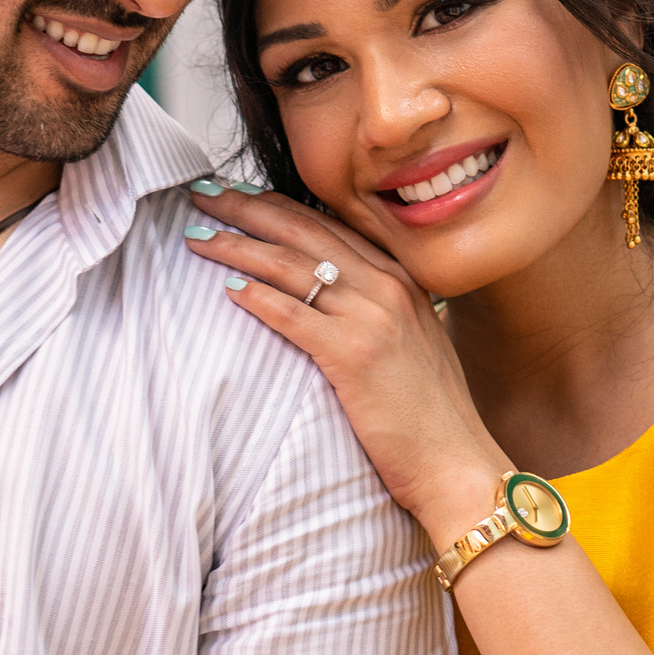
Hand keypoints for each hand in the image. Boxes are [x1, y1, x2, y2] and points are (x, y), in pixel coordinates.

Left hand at [184, 181, 509, 542]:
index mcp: (399, 277)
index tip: (236, 193)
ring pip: (291, 265)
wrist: (456, 462)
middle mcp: (387, 286)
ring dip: (237, 246)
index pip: (326, 223)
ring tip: (197, 237)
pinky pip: (294, 315)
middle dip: (246, 208)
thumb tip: (326, 296)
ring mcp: (373, 317)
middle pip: (302, 231)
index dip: (276, 204)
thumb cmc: (427, 412)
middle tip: (202, 196)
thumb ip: (375, 308)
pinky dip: (257, 298)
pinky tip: (227, 290)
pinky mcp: (355, 355)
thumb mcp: (409, 340)